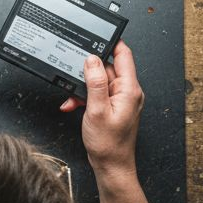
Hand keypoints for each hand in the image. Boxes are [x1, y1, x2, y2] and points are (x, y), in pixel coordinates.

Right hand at [60, 41, 142, 178]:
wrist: (110, 166)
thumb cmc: (109, 144)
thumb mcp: (97, 110)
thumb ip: (95, 82)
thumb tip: (92, 59)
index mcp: (129, 89)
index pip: (124, 55)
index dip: (110, 43)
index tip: (96, 36)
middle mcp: (127, 92)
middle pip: (107, 68)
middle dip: (88, 71)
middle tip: (74, 75)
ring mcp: (119, 100)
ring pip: (98, 82)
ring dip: (82, 88)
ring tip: (73, 98)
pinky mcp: (111, 107)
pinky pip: (96, 94)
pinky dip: (83, 98)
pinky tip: (73, 105)